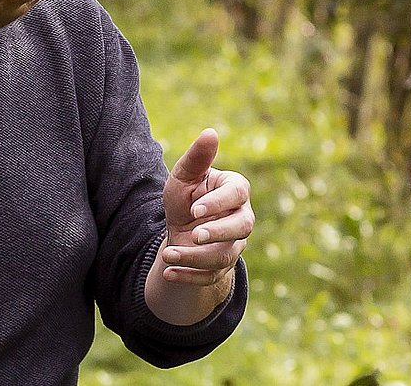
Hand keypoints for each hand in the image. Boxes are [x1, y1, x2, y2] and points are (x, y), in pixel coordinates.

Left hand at [159, 128, 252, 285]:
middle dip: (217, 233)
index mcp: (235, 191)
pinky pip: (211, 276)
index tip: (195, 208)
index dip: (219, 203)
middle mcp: (242, 218)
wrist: (180, 228)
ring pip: (225, 255)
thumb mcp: (184, 176)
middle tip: (194, 235)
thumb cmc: (186, 196)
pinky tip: (168, 273)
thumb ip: (197, 158)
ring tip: (168, 255)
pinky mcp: (222, 267)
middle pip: (242, 228)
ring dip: (195, 258)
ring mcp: (235, 244)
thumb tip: (210, 133)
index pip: (237, 195)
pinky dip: (189, 277)